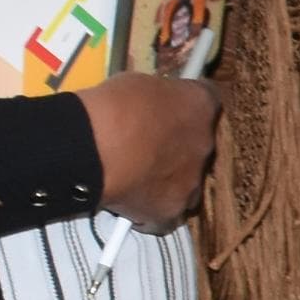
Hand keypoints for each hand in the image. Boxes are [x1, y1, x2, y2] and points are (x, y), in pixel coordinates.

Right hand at [83, 71, 221, 230]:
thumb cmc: (112, 107)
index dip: (185, 108)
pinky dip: (151, 212)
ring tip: (137, 179)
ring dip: (169, 181)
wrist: (93, 149)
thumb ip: (156, 98)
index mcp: (201, 105)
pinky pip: (165, 215)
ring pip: (187, 184)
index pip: (206, 101)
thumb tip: (152, 106)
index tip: (168, 112)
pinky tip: (131, 204)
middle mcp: (206, 144)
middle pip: (198, 147)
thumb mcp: (137, 84)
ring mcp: (192, 182)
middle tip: (147, 148)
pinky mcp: (171, 211)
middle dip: (178, 148)